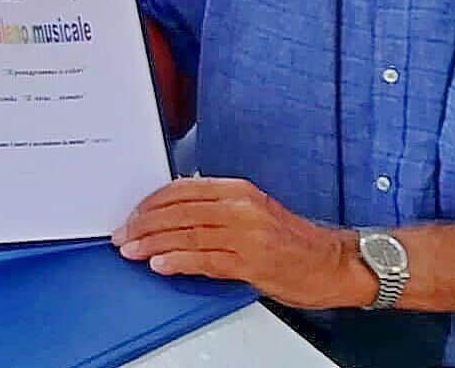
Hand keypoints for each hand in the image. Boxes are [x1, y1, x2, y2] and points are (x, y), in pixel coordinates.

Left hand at [110, 178, 373, 309]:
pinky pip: (205, 260)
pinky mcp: (250, 262)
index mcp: (238, 190)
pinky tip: (160, 264)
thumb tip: (175, 213)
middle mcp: (240, 207)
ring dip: (152, 243)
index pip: (181, 189)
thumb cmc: (293, 241)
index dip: (150, 203)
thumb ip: (217, 208)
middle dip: (143, 224)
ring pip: (187, 234)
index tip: (133, 216)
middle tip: (123, 235)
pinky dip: (178, 261)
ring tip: (131, 250)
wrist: (332, 263)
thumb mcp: (253, 211)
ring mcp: (245, 234)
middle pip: (178, 211)